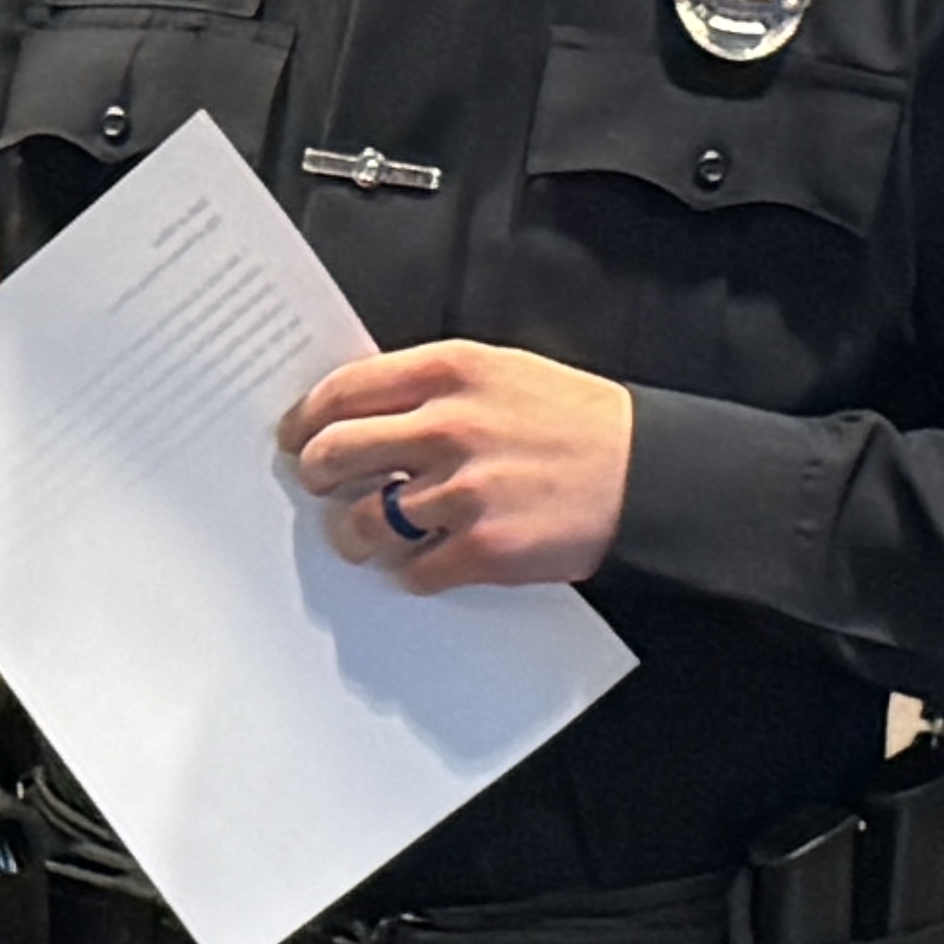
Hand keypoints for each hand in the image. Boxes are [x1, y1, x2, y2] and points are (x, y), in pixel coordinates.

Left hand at [279, 341, 634, 587]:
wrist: (647, 471)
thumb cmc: (574, 420)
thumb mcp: (502, 372)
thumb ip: (432, 385)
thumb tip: (361, 408)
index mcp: (450, 373)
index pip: (344, 391)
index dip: (307, 418)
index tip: (295, 434)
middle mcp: (448, 428)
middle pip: (335, 454)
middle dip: (316, 474)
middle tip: (320, 484)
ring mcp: (462, 493)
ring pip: (361, 523)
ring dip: (354, 534)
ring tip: (363, 535)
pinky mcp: (481, 550)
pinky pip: (410, 571)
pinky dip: (411, 571)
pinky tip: (426, 559)